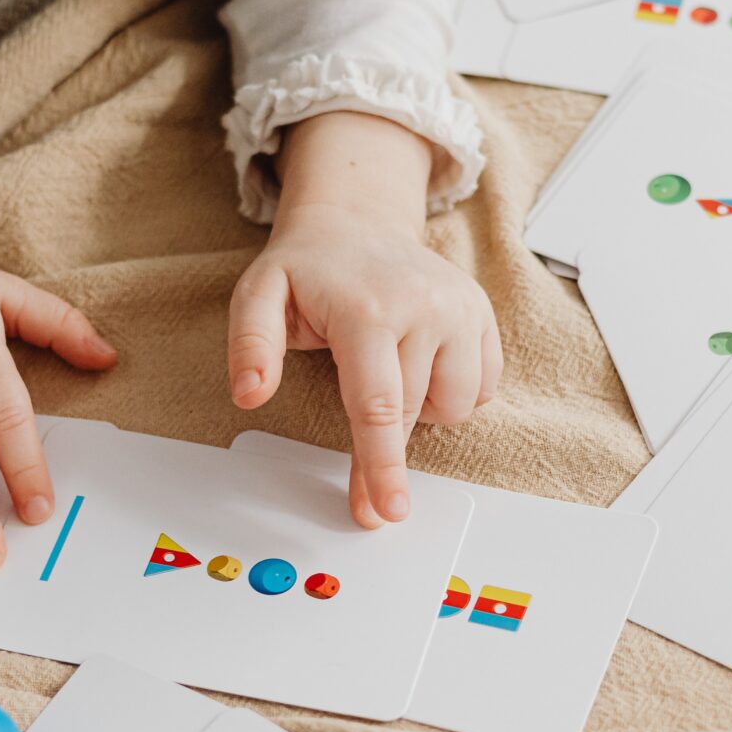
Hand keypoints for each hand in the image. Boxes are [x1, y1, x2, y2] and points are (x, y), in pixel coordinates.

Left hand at [227, 111, 499, 528]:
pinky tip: (420, 363)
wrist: (357, 221)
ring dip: (422, 408)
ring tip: (387, 372)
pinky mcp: (482, 313)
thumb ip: (250, 346)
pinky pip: (482, 387)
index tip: (387, 509)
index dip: (380, 464)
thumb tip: (248, 395)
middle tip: (373, 496)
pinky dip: (453, 391)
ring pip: (455, 407)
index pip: (377, 404)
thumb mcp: (259, 295)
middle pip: (412, 414)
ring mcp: (460, 308)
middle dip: (389, 459)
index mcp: (367, 309)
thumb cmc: (308, 269)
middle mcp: (424, 305)